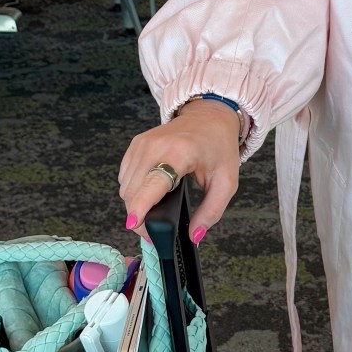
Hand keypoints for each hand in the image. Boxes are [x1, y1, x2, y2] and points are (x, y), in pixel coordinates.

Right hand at [118, 99, 243, 242]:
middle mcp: (156, 146)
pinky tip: (149, 193)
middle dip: (140, 216)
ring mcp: (142, 144)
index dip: (141, 205)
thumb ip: (211, 211)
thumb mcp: (226, 182)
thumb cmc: (218, 146)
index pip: (153, 183)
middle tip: (155, 231)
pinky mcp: (135, 145)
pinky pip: (125, 176)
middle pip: (134, 191)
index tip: (134, 223)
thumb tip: (195, 235)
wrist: (209, 116)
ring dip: (135, 204)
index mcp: (180, 152)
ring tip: (153, 212)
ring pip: (126, 186)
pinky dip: (133, 190)